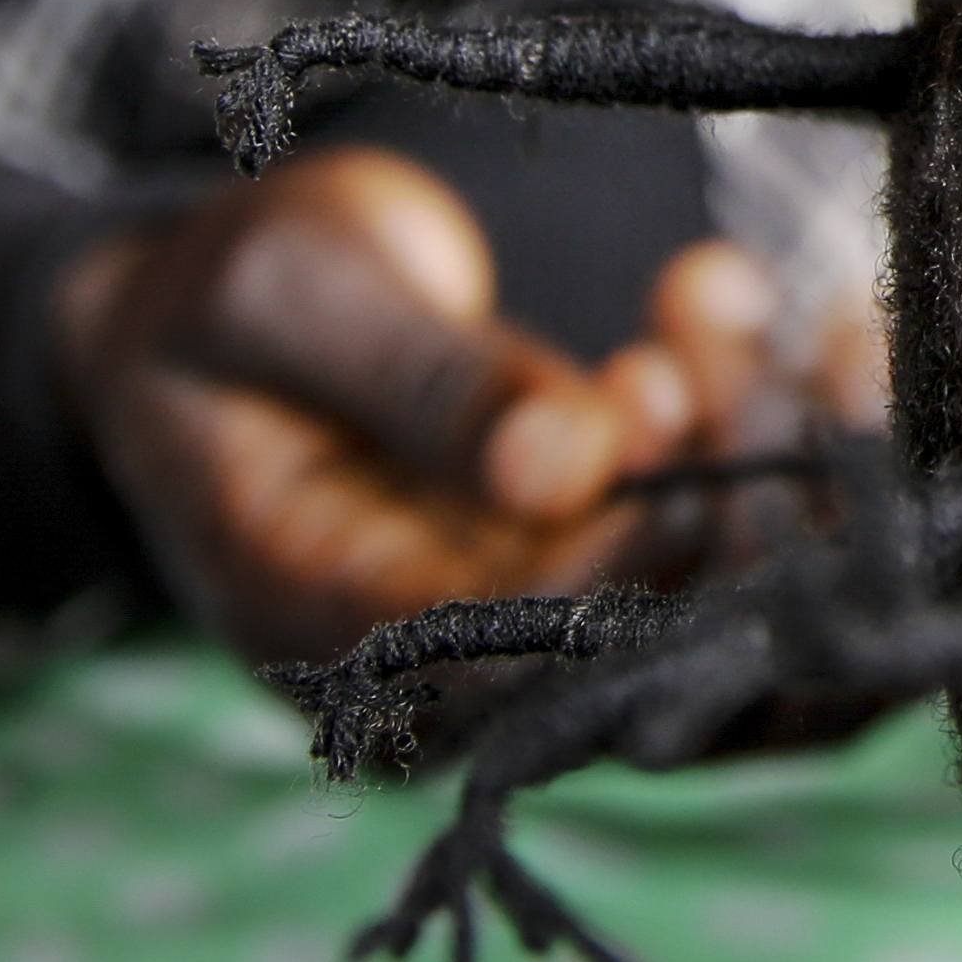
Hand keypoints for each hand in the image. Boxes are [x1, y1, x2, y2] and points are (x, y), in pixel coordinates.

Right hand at [52, 145, 709, 666]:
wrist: (205, 313)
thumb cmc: (221, 297)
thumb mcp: (288, 298)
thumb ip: (428, 384)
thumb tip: (566, 468)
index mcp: (308, 625)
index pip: (497, 655)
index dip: (615, 570)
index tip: (689, 452)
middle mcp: (419, 664)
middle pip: (619, 660)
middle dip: (718, 516)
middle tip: (756, 366)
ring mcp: (503, 624)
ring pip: (682, 596)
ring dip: (739, 452)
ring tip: (717, 307)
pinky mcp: (569, 570)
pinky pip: (691, 535)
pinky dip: (726, 424)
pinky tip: (712, 309)